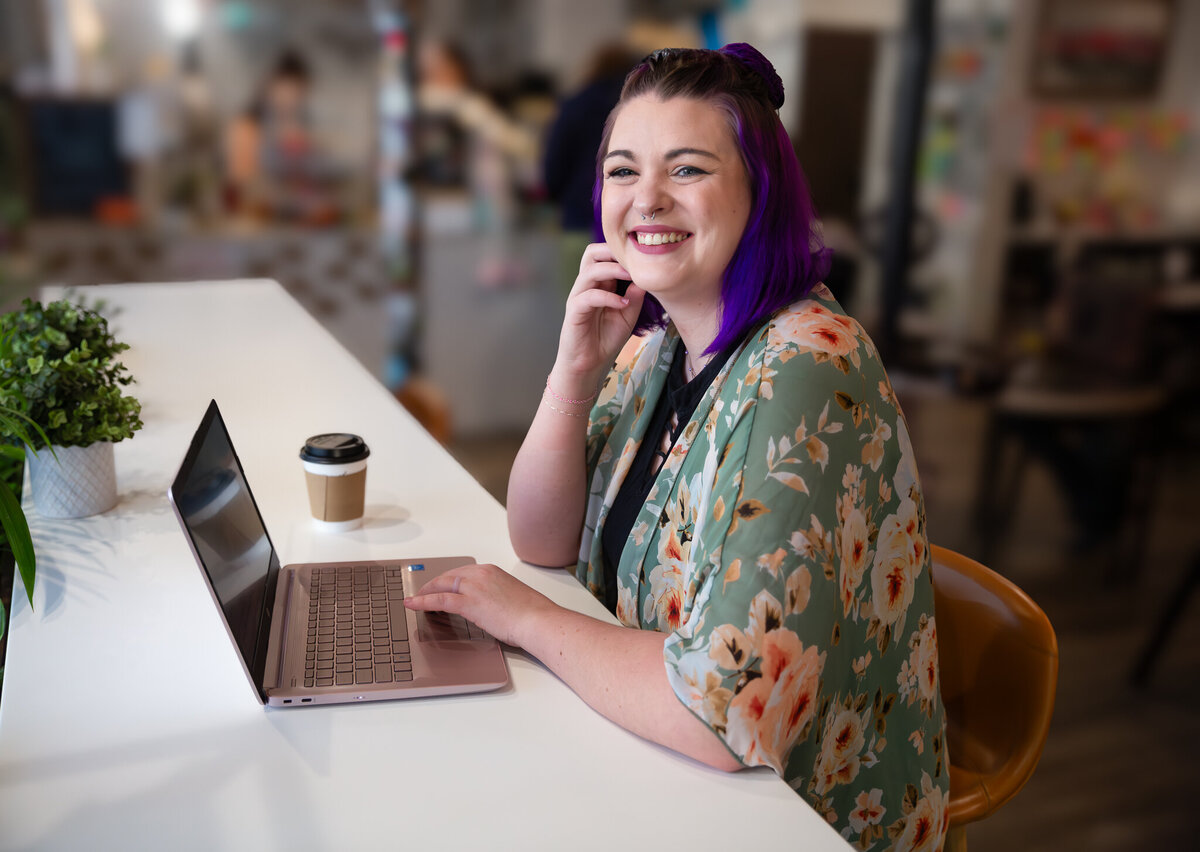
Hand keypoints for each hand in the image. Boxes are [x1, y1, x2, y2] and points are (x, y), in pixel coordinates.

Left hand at [402, 563, 559, 647]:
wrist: (538, 620)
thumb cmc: (532, 613)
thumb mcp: (510, 597)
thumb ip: (495, 596)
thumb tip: (488, 606)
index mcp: (492, 571)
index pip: (462, 572)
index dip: (447, 580)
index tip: (440, 586)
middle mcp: (481, 574)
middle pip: (448, 576)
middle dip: (433, 585)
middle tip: (423, 593)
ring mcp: (474, 587)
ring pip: (440, 586)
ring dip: (425, 592)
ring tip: (415, 600)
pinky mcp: (469, 603)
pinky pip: (439, 600)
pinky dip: (422, 602)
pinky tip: (412, 605)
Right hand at [553, 243, 645, 391]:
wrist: (589, 365)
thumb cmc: (606, 339)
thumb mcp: (628, 315)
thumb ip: (635, 296)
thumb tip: (645, 277)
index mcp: (599, 283)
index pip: (604, 255)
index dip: (621, 251)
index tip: (642, 256)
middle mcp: (586, 286)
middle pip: (592, 253)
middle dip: (612, 251)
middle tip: (634, 259)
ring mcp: (578, 297)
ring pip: (590, 271)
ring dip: (613, 270)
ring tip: (632, 276)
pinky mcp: (574, 311)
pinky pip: (589, 296)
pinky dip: (608, 297)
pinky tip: (623, 304)